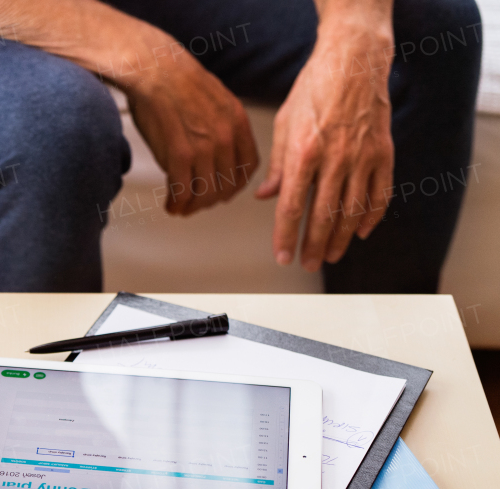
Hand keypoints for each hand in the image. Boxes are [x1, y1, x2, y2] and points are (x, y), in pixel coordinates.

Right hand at [123, 52, 258, 215]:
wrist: (155, 70)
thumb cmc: (176, 82)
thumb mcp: (215, 101)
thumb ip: (221, 128)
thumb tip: (215, 152)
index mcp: (237, 122)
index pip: (247, 167)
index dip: (235, 186)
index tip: (222, 191)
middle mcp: (225, 137)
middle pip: (226, 185)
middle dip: (210, 200)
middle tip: (197, 203)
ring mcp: (204, 147)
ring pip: (204, 192)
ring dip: (192, 205)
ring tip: (181, 207)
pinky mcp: (180, 154)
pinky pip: (182, 190)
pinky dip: (176, 203)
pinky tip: (170, 204)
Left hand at [255, 25, 393, 270]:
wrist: (353, 62)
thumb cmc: (314, 89)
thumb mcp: (284, 124)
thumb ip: (277, 165)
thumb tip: (266, 197)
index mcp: (304, 153)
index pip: (292, 207)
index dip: (286, 237)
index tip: (282, 257)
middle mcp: (335, 159)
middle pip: (323, 216)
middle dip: (313, 245)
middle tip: (307, 264)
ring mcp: (363, 157)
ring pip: (353, 211)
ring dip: (340, 238)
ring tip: (330, 255)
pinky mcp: (384, 153)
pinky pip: (380, 194)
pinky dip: (371, 217)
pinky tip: (361, 232)